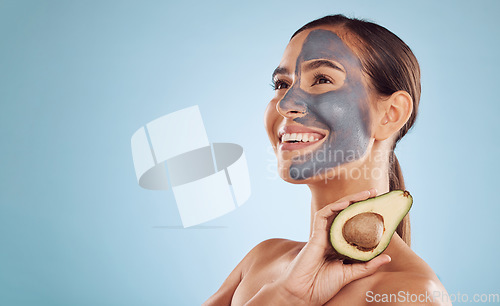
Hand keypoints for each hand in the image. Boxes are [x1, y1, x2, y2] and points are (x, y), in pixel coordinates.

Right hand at [275, 189, 390, 305]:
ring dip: (350, 200)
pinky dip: (334, 207)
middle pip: (346, 214)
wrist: (304, 294)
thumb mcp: (351, 274)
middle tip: (375, 194)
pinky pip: (323, 215)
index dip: (365, 215)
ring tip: (366, 194)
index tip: (380, 209)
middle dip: (359, 202)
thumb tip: (388, 257)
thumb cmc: (322, 286)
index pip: (354, 225)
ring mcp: (322, 235)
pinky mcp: (315, 235)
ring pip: (335, 210)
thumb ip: (367, 265)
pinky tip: (346, 203)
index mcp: (339, 245)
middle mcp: (331, 237)